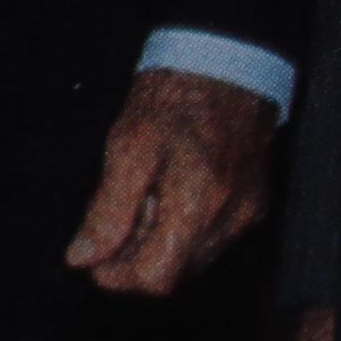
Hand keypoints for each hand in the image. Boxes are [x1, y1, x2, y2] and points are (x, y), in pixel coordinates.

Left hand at [64, 67, 277, 295]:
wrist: (229, 62)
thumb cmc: (176, 96)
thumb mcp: (127, 146)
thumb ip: (106, 211)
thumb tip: (83, 258)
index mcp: (198, 201)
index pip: (157, 277)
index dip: (119, 275)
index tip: (97, 253)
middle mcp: (231, 216)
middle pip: (175, 273)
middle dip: (137, 256)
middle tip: (117, 214)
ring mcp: (249, 212)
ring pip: (193, 260)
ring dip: (160, 243)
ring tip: (145, 198)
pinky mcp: (256, 204)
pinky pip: (213, 239)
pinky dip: (185, 229)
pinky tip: (172, 193)